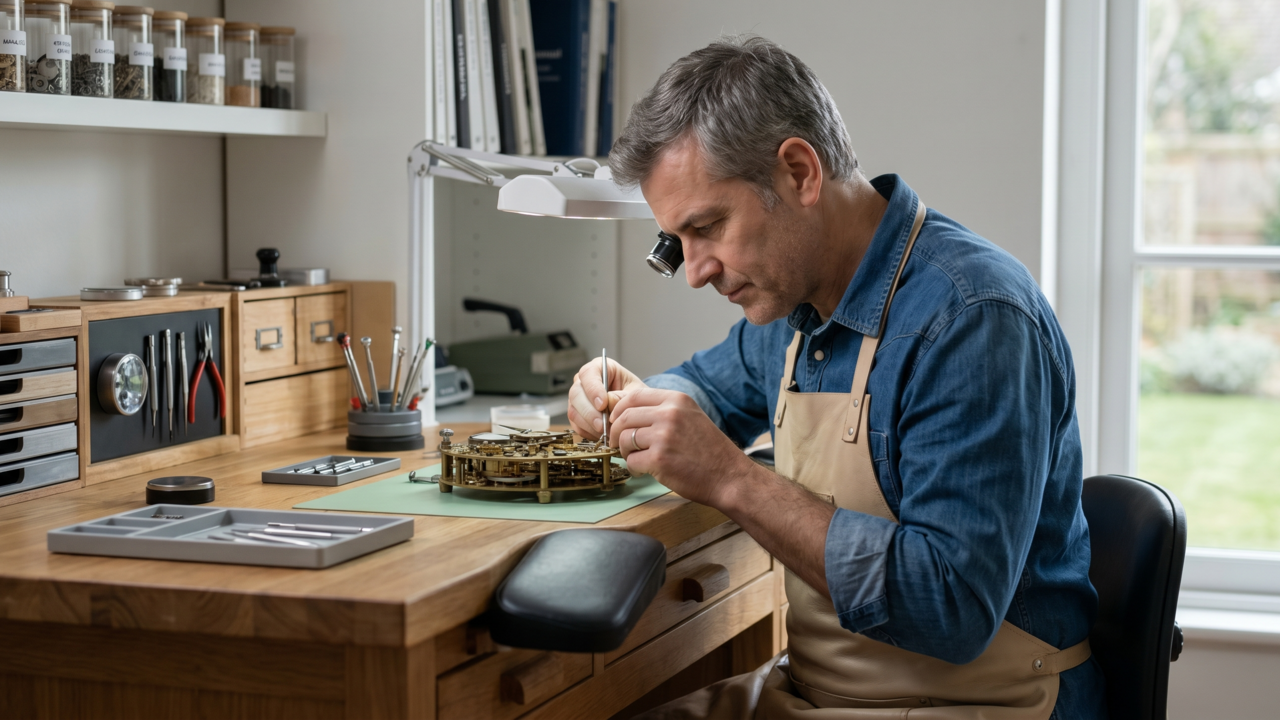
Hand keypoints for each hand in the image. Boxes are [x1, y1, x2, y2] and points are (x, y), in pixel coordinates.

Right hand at [568, 357, 645, 439]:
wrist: (634, 408)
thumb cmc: (635, 395)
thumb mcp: (635, 392)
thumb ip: (623, 396)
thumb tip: (609, 401)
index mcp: (599, 368)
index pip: (588, 374)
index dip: (593, 389)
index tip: (602, 404)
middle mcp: (584, 382)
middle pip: (576, 393)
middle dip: (589, 412)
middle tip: (602, 425)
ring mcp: (578, 399)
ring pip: (574, 411)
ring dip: (589, 424)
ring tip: (606, 433)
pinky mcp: (577, 415)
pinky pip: (576, 425)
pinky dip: (588, 432)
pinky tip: (602, 435)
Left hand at [608, 388, 753, 507]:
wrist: (729, 477)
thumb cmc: (710, 451)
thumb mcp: (691, 417)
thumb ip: (665, 410)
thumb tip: (630, 412)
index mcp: (677, 400)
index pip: (634, 395)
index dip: (619, 409)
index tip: (617, 421)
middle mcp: (670, 414)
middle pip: (625, 416)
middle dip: (616, 432)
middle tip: (619, 444)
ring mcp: (664, 436)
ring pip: (626, 438)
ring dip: (625, 451)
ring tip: (636, 458)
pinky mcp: (659, 459)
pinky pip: (631, 460)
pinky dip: (634, 468)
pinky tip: (643, 471)